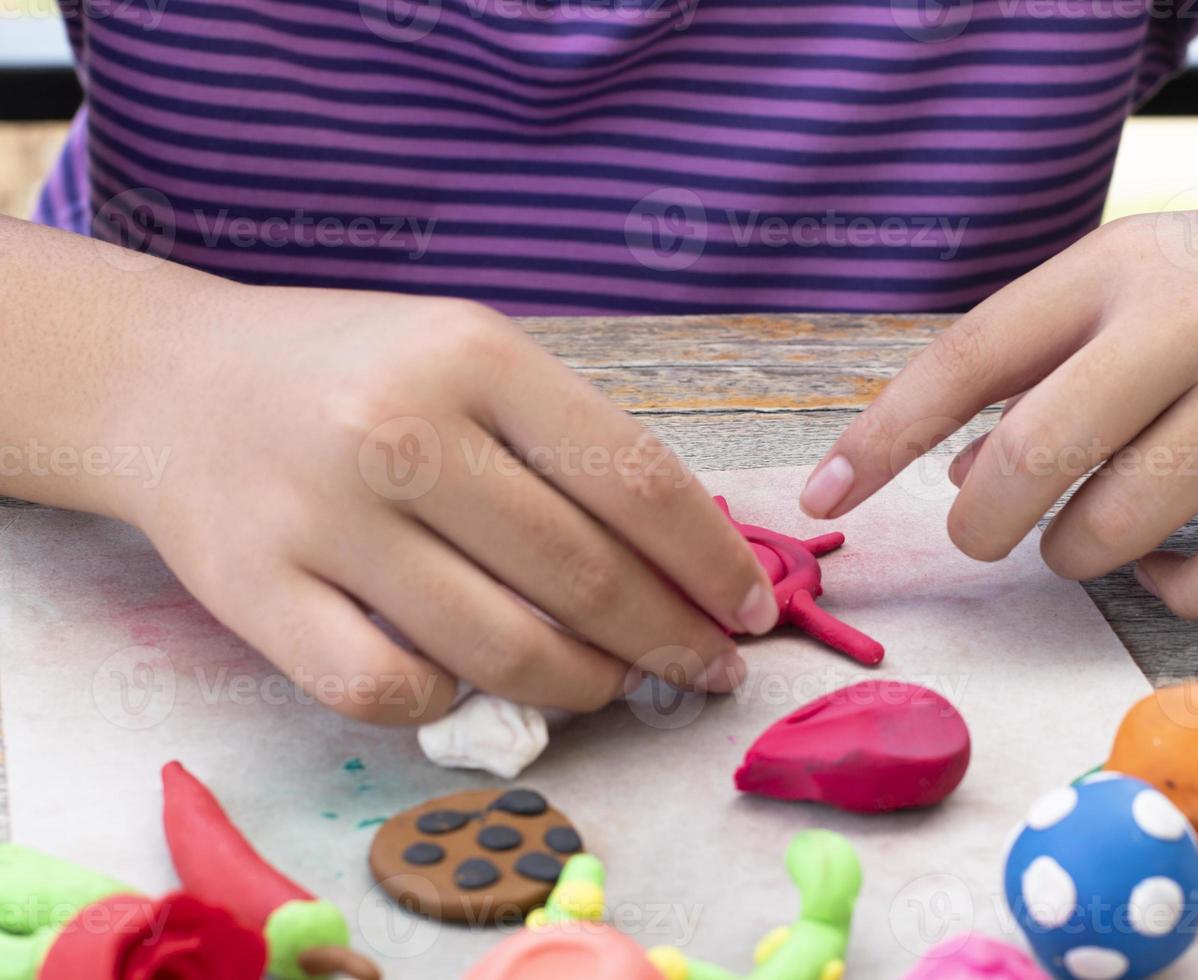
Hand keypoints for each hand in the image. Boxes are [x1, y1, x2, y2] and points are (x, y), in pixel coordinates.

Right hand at [117, 286, 776, 722]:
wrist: (173, 381)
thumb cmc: (353, 373)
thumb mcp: (469, 360)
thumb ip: (569, 443)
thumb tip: (687, 560)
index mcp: (474, 355)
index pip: (636, 480)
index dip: (712, 563)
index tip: (750, 612)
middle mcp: (398, 429)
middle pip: (582, 574)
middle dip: (668, 640)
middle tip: (703, 671)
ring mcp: (321, 516)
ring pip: (499, 649)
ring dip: (584, 685)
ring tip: (613, 683)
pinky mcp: (256, 591)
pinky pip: (389, 692)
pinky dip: (456, 704)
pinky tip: (481, 687)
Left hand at [800, 164, 1197, 617]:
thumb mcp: (1125, 288)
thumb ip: (1034, 370)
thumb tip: (960, 476)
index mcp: (1113, 270)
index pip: (965, 358)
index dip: (880, 438)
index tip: (822, 498)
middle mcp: (1186, 323)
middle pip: (1034, 454)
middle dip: (980, 523)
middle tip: (984, 531)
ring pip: (1118, 527)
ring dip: (1073, 557)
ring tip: (1086, 532)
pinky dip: (1172, 593)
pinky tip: (1162, 564)